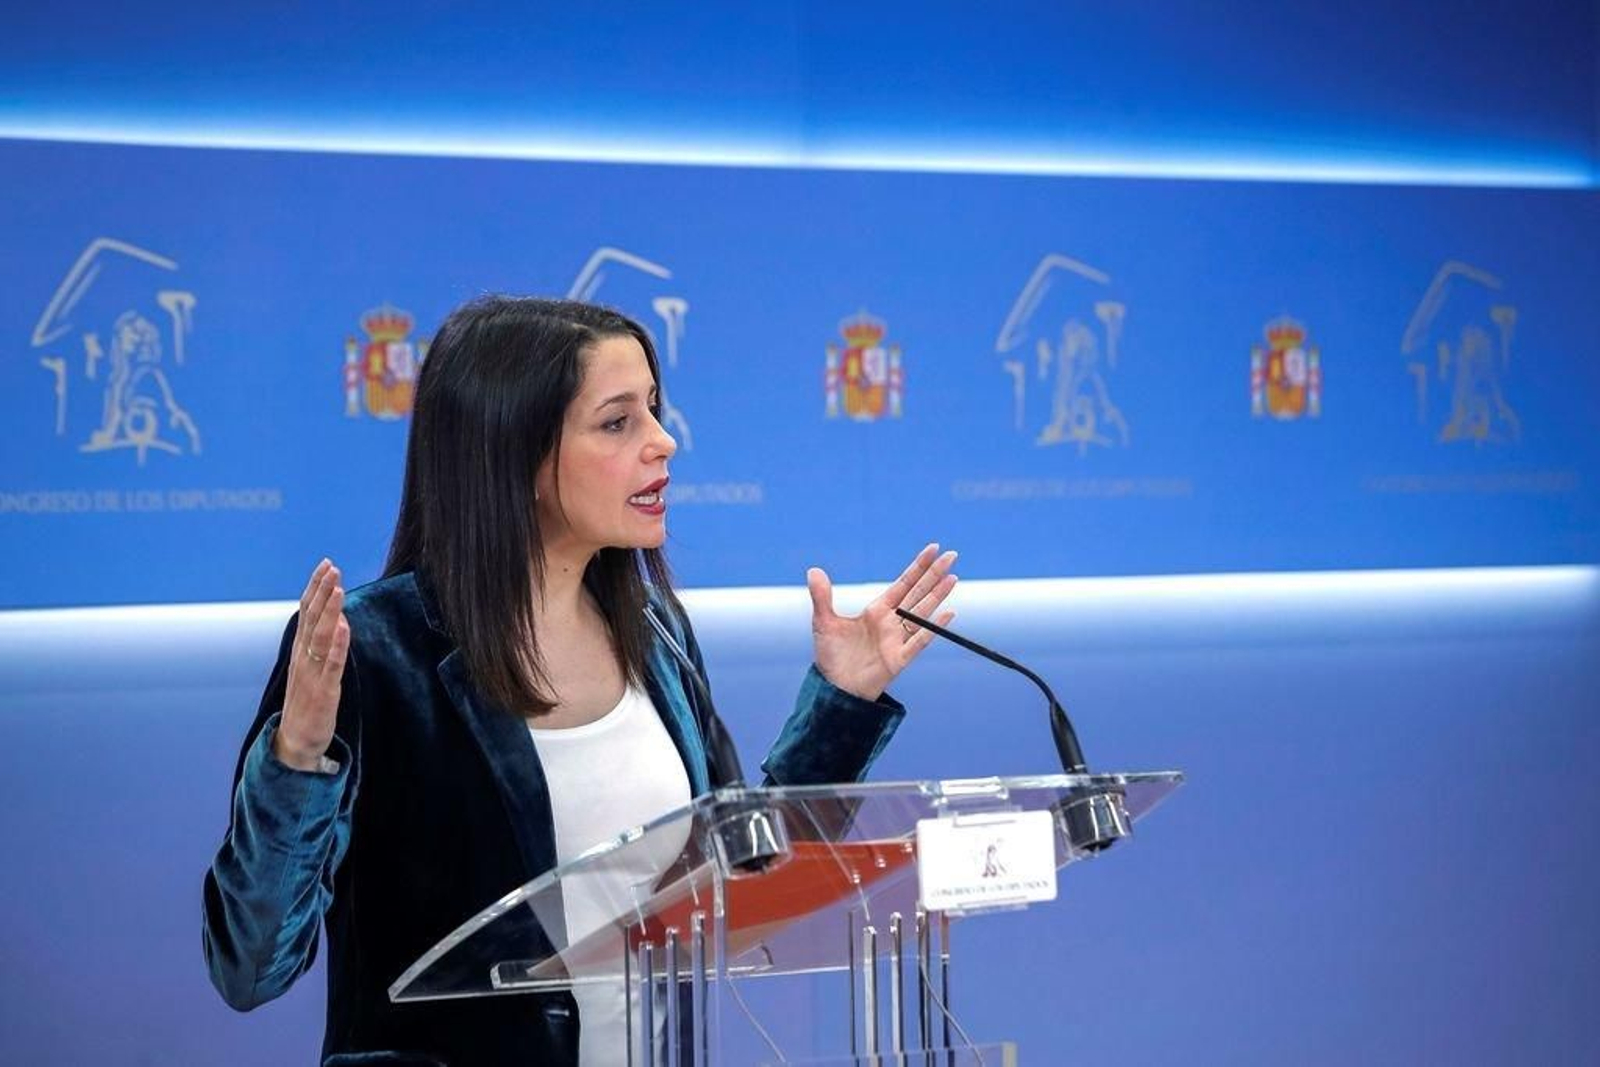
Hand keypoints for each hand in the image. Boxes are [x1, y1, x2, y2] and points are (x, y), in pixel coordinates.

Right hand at [273, 559, 349, 770]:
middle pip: (312, 618)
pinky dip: (338, 644)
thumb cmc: (307, 704)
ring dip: (329, 611)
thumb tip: (338, 618)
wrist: (295, 743)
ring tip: (338, 588)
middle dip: (322, 591)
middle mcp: (303, 657)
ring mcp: (312, 673)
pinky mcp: (324, 691)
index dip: (316, 588)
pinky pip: (331, 664)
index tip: (326, 565)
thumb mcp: (312, 669)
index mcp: (300, 651)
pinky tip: (345, 627)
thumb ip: (322, 644)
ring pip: (321, 636)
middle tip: (332, 567)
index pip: (307, 612)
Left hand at [806, 543, 957, 701]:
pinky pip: (920, 641)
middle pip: (918, 593)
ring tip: (952, 577)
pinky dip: (933, 628)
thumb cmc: (832, 656)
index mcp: (877, 611)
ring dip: (937, 595)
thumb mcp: (823, 622)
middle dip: (934, 574)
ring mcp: (898, 640)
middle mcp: (891, 622)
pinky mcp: (899, 659)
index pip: (903, 583)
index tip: (933, 548)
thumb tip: (813, 570)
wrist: (835, 688)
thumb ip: (822, 597)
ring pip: (922, 613)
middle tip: (952, 554)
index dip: (918, 566)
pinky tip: (947, 614)